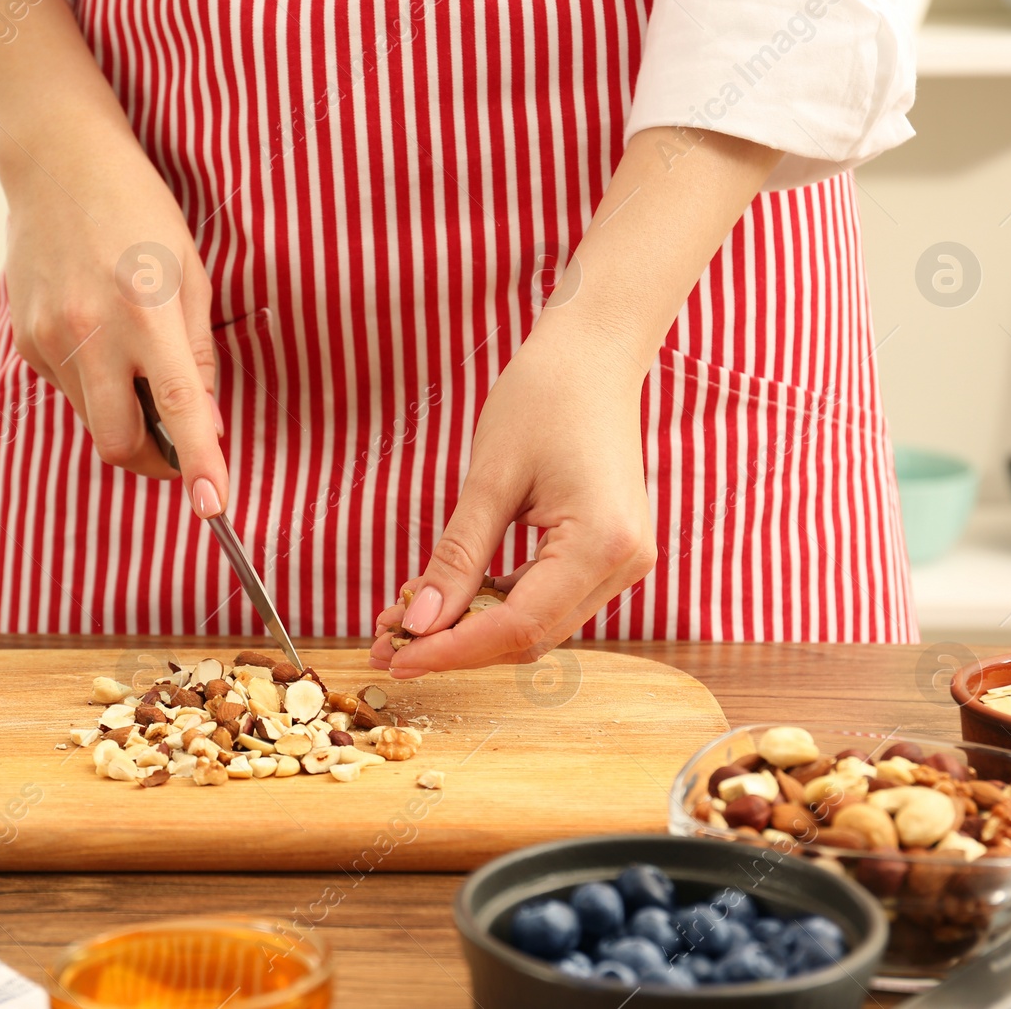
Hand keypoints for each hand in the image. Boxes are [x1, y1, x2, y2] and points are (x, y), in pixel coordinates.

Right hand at [2, 143, 225, 512]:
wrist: (57, 163)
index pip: (177, 408)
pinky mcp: (24, 342)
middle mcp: (90, 333)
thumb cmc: (139, 212)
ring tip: (138, 365)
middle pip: (118, 443)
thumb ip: (197, 355)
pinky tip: (100, 336)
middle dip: (154, 461)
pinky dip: (94, 385)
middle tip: (179, 446)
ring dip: (124, 418)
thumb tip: (206, 424)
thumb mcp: (190, 274)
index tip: (215, 507)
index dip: (199, 464)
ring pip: (93, 421)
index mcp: (145, 312)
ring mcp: (48, 340)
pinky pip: (68, 392)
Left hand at [368, 305, 656, 676]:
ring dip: (472, 629)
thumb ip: (457, 557)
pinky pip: (546, 598)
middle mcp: (624, 564)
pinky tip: (448, 597)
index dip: (452, 650)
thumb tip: (419, 622)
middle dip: (455, 645)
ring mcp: (621, 562)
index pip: (519, 626)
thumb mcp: (490, 478)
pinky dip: (496, 604)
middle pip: (530, 637)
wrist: (593, 353)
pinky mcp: (607, 554)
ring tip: (405, 619)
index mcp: (602, 544)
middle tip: (386, 641)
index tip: (396, 657)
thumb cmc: (545, 395)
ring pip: (537, 625)